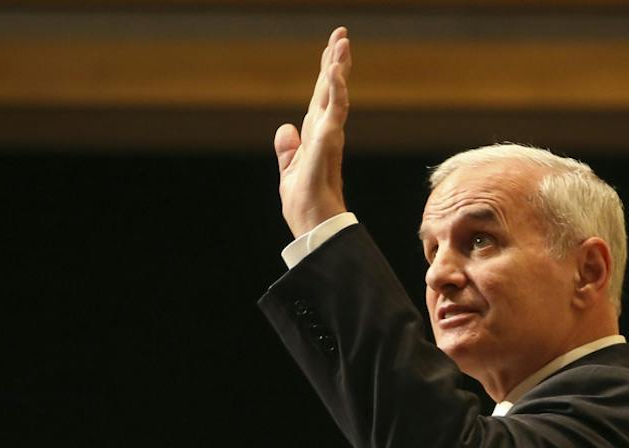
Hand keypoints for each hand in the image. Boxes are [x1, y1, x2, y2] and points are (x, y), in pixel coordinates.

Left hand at [274, 27, 351, 237]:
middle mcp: (325, 135)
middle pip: (329, 90)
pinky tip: (337, 73)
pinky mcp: (327, 147)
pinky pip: (333, 114)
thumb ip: (288, 151)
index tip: (332, 50)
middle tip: (342, 34)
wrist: (314, 231)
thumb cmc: (305, 210)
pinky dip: (336, 92)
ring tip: (343, 43)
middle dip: (336, 61)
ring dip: (338, 69)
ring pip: (334, 96)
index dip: (327, 75)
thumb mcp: (289, 175)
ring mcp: (328, 139)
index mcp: (317, 140)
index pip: (321, 100)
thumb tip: (285, 128)